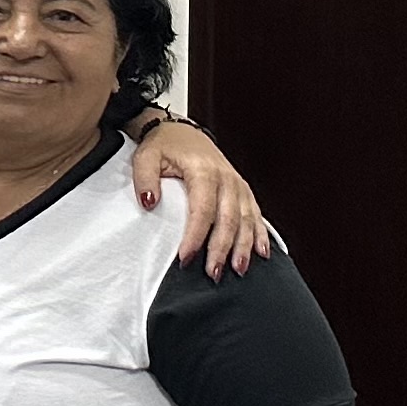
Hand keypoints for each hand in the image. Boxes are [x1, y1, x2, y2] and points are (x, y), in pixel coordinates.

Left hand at [129, 120, 268, 276]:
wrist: (182, 131)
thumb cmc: (164, 146)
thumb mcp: (146, 157)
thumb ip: (144, 179)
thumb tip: (148, 202)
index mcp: (203, 171)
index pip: (202, 209)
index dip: (196, 236)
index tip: (186, 257)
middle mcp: (227, 178)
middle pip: (229, 219)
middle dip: (222, 249)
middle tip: (214, 273)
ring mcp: (238, 185)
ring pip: (247, 219)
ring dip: (244, 246)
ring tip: (238, 270)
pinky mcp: (243, 190)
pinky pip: (256, 214)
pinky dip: (260, 234)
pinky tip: (262, 253)